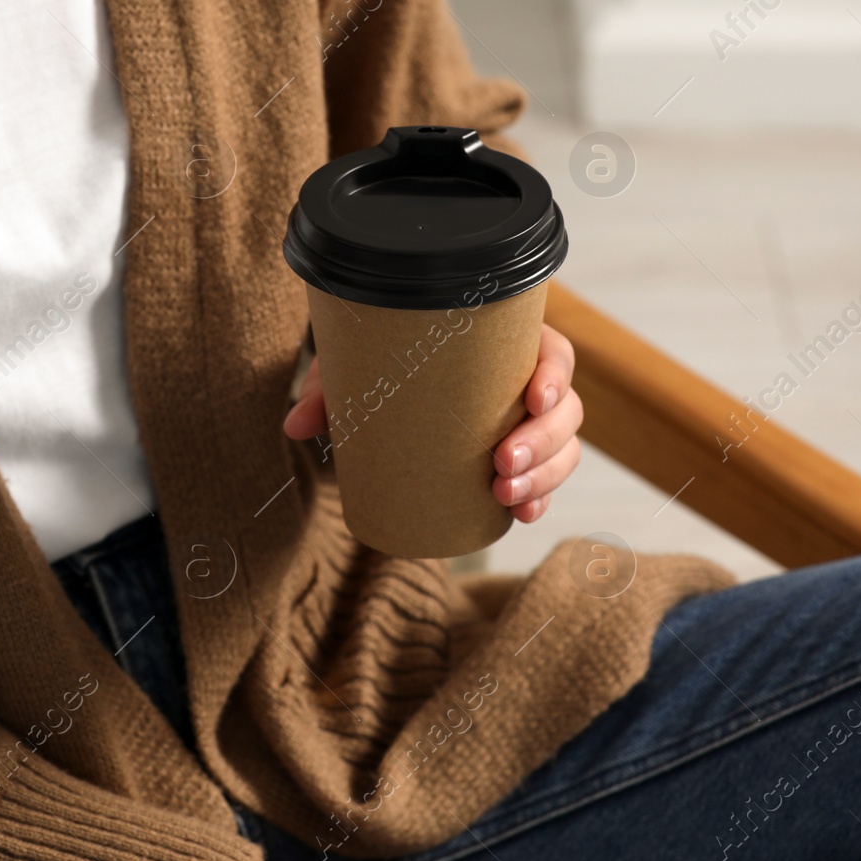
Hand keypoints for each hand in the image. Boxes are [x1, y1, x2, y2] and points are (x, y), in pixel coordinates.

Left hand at [282, 324, 582, 523]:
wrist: (390, 375)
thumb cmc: (388, 358)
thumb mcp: (362, 363)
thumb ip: (332, 387)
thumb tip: (295, 426)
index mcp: (509, 345)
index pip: (554, 354)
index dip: (555, 376)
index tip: (534, 397)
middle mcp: (528, 384)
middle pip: (566, 411)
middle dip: (543, 443)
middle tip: (500, 465)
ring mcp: (528, 425)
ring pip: (564, 450)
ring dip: (544, 477)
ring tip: (505, 496)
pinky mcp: (519, 459)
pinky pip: (545, 480)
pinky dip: (539, 499)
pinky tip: (523, 515)